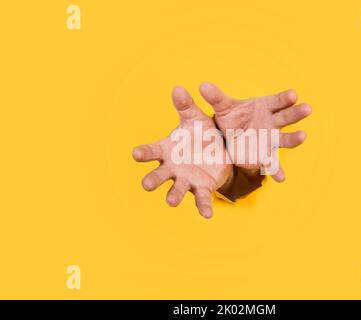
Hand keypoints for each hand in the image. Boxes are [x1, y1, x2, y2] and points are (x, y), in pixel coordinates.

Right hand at [132, 87, 232, 218]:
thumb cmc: (201, 133)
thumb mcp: (196, 118)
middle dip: (152, 179)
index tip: (135, 153)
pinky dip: (203, 208)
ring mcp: (186, 179)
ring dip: (173, 196)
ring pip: (176, 190)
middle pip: (158, 175)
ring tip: (171, 201)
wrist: (220, 149)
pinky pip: (201, 199)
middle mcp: (172, 167)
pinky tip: (207, 216)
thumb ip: (186, 106)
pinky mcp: (201, 188)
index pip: (151, 151)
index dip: (143, 153)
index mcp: (167, 149)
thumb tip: (178, 87)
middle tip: (147, 184)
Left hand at [199, 82, 311, 181]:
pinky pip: (273, 164)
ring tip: (302, 136)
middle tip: (307, 108)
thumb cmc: (231, 117)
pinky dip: (277, 171)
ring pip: (285, 139)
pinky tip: (281, 178)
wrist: (228, 137)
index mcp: (264, 107)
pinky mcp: (265, 156)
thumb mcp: (223, 108)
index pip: (277, 101)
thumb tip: (203, 85)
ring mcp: (270, 140)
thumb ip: (215, 97)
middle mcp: (272, 123)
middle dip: (296, 113)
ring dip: (294, 138)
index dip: (285, 98)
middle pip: (286, 117)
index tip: (293, 95)